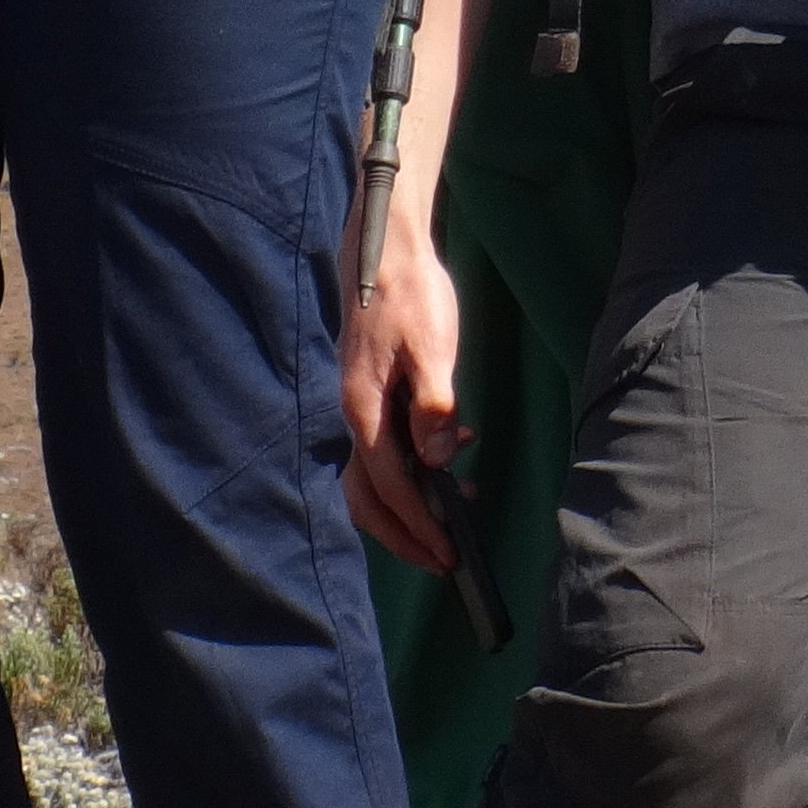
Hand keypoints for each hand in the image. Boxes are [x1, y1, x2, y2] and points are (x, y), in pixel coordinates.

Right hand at [337, 177, 469, 567]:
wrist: (385, 248)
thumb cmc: (410, 294)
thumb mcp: (432, 348)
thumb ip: (434, 406)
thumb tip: (438, 461)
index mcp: (365, 412)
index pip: (392, 487)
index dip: (419, 524)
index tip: (448, 555)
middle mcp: (354, 415)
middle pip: (369, 496)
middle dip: (404, 534)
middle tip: (442, 559)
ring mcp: (359, 404)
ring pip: (375, 474)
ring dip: (409, 503)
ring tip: (454, 510)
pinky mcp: (370, 391)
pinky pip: (384, 446)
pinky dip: (412, 466)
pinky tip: (452, 450)